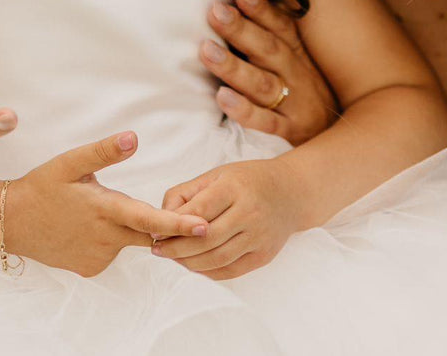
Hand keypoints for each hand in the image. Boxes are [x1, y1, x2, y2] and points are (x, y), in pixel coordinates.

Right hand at [11, 131, 210, 276]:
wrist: (10, 223)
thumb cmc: (42, 186)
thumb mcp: (70, 162)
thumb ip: (104, 151)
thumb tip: (134, 137)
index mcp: (105, 209)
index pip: (150, 219)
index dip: (179, 224)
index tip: (205, 227)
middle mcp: (105, 238)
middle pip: (147, 233)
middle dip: (164, 226)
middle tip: (177, 215)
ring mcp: (98, 258)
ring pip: (128, 240)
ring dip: (125, 227)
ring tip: (94, 211)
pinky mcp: (90, 269)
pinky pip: (112, 252)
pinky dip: (109, 240)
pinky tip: (87, 229)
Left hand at [153, 159, 303, 279]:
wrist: (292, 193)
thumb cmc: (247, 181)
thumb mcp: (217, 175)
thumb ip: (186, 194)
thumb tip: (161, 219)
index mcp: (234, 187)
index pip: (197, 212)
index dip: (172, 225)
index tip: (154, 233)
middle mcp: (249, 212)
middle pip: (205, 240)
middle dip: (175, 248)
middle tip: (158, 250)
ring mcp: (259, 236)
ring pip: (216, 259)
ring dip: (188, 263)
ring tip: (173, 258)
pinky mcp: (264, 255)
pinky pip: (230, 271)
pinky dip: (208, 272)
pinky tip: (194, 265)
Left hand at [200, 0, 338, 144]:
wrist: (338, 133)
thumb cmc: (306, 88)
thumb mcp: (298, 57)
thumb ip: (273, 30)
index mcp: (297, 53)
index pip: (280, 26)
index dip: (262, 9)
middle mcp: (296, 74)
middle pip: (268, 50)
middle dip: (241, 30)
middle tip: (216, 12)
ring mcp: (294, 103)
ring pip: (262, 84)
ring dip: (234, 67)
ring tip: (207, 50)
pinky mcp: (290, 130)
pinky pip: (265, 122)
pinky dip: (245, 110)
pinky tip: (223, 97)